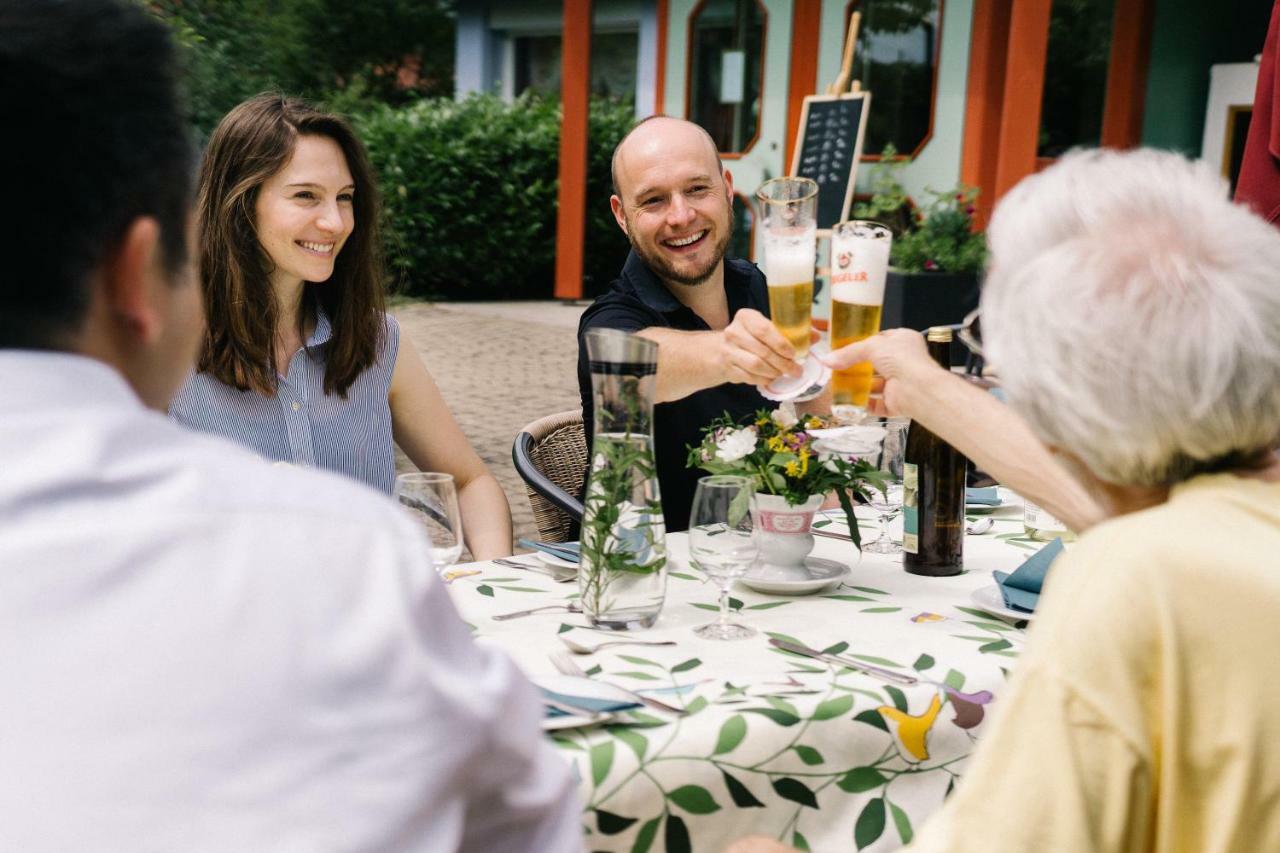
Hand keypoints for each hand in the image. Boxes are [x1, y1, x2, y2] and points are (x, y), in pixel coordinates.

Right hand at [719, 308, 801, 385]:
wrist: (724, 348)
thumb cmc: (752, 336)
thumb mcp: (768, 328)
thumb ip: (792, 330)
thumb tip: (815, 336)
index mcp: (746, 317)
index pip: (764, 330)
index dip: (781, 344)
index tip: (793, 354)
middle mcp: (733, 332)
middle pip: (762, 351)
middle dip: (783, 363)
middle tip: (796, 370)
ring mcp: (728, 351)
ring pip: (756, 366)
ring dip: (774, 372)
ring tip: (784, 374)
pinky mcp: (727, 368)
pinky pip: (749, 377)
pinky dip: (764, 379)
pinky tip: (771, 378)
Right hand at [820, 328, 944, 417]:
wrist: (918, 388)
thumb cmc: (902, 359)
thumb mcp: (871, 346)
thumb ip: (848, 353)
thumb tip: (827, 359)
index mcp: (903, 341)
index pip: (881, 340)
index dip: (863, 344)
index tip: (846, 348)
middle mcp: (903, 361)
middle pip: (875, 364)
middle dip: (857, 368)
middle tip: (838, 369)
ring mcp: (900, 383)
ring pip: (875, 385)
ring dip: (858, 387)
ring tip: (838, 386)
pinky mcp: (896, 402)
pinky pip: (876, 404)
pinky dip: (863, 404)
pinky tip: (848, 403)